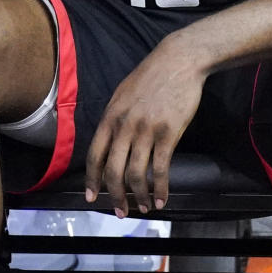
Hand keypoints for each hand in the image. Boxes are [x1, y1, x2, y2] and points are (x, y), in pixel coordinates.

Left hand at [85, 39, 204, 215]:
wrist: (179, 61)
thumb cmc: (152, 76)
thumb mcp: (122, 94)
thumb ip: (114, 119)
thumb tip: (108, 144)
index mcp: (110, 117)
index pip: (94, 156)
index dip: (92, 180)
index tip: (92, 197)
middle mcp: (124, 126)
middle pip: (113, 171)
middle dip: (115, 196)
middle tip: (120, 211)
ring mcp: (146, 130)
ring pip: (136, 174)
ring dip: (138, 196)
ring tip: (143, 207)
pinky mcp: (169, 133)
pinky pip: (160, 169)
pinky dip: (159, 188)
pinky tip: (161, 198)